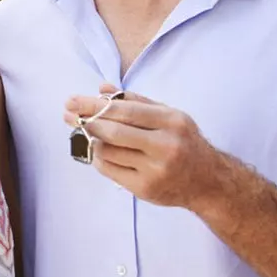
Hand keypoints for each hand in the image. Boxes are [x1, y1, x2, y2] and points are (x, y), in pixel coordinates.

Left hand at [64, 85, 229, 209]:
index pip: (124, 110)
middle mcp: (165, 145)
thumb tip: (102, 88)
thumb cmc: (184, 142)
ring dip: (90, 140)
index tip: (72, 101)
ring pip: (109, 152)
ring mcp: (155, 170)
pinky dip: (98, 158)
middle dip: (85, 121)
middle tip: (68, 115)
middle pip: (114, 132)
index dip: (94, 105)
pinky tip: (97, 151)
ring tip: (83, 132)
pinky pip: (110, 170)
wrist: (208, 182)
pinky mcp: (145, 189)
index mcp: (171, 121)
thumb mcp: (168, 116)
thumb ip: (135, 100)